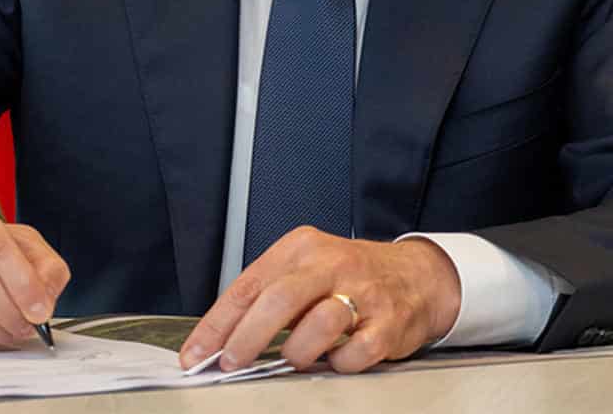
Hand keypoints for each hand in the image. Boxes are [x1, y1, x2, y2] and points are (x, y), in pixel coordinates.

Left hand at [179, 228, 459, 373]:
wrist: (416, 276)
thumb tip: (220, 340)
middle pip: (279, 300)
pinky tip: (337, 359)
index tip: (196, 354)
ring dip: (298, 352)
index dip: (216, 325)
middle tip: (231, 364)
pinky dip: (340, 364)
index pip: (246, 286)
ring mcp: (363, 291)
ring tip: (296, 357)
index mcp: (300, 248)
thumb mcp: (303, 272)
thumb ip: (266, 300)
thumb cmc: (350, 277)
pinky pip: (356, 352)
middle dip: (247, 339)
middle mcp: (330, 264)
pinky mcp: (389, 321)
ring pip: (319, 324)